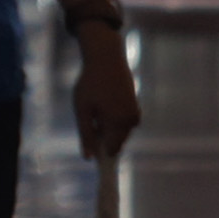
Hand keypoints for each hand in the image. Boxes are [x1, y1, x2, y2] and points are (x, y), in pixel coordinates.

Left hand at [73, 30, 141, 159]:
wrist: (106, 59)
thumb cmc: (90, 84)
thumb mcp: (82, 110)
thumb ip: (86, 134)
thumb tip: (89, 158)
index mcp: (119, 123)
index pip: (113, 150)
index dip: (101, 153)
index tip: (91, 151)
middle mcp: (132, 120)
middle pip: (117, 141)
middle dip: (103, 138)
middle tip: (89, 120)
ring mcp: (136, 113)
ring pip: (120, 131)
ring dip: (108, 127)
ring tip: (95, 109)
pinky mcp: (136, 106)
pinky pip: (123, 121)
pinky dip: (113, 119)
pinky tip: (103, 104)